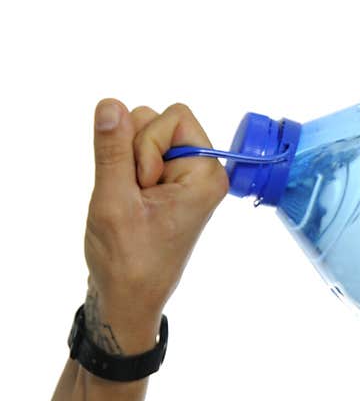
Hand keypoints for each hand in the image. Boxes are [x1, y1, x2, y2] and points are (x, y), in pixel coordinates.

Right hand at [83, 100, 228, 354]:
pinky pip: (137, 154)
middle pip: (157, 121)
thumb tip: (110, 103)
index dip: (147, 143)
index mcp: (207, 172)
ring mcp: (184, 177)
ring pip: (141, 136)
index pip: (174, 116)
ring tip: (131, 202)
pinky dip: (124, 172)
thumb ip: (112, 149)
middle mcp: (202, 170)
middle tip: (135, 197)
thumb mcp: (114, 200)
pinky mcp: (167, 183)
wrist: (129, 296)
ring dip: (126, 164)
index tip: (144, 184)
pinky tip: (127, 202)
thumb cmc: (127, 258)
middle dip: (134, 152)